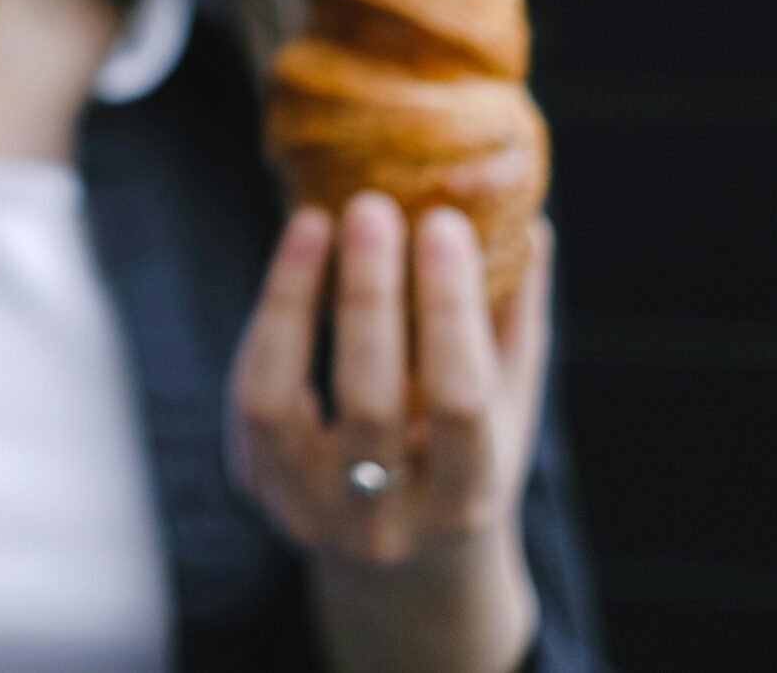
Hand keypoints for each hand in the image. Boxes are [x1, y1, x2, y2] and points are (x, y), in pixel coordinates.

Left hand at [228, 193, 552, 672]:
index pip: (459, 402)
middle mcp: (383, 520)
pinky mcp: (258, 490)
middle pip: (367, 402)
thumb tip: (526, 218)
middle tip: (371, 205)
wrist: (406, 571)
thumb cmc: (469, 460)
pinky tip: (295, 263)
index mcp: (464, 500)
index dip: (449, 311)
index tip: (444, 224)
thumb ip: (514, 319)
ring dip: (292, 302)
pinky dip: (269, 326)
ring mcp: (309, 511)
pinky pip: (250, 401)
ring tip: (312, 220)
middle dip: (368, 296)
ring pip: (279, 405)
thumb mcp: (510, 407)